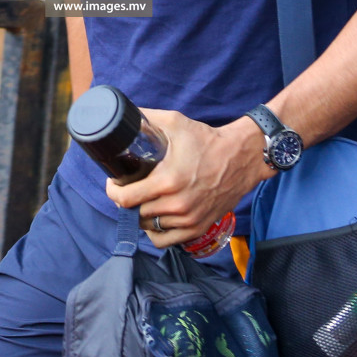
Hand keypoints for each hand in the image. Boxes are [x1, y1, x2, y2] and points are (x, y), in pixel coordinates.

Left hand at [105, 109, 274, 248]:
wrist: (242, 157)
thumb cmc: (207, 140)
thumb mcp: (175, 122)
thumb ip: (145, 118)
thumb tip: (121, 115)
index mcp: (167, 181)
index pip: (125, 198)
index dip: (114, 191)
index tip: (114, 182)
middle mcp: (177, 205)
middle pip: (135, 213)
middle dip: (127, 201)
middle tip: (129, 188)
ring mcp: (188, 220)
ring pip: (148, 227)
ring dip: (141, 215)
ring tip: (142, 201)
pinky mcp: (199, 228)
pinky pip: (166, 241)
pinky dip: (156, 232)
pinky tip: (156, 218)